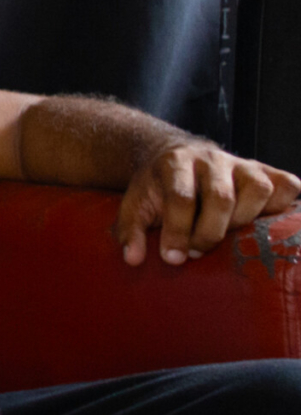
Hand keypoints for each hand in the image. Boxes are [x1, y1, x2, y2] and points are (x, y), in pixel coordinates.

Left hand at [114, 140, 300, 265]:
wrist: (175, 155)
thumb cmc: (157, 188)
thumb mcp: (134, 204)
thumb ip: (130, 231)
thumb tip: (133, 259)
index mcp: (175, 163)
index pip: (181, 198)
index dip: (178, 231)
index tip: (173, 258)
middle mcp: (211, 158)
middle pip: (221, 197)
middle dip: (209, 233)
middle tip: (197, 252)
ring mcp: (241, 162)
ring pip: (258, 189)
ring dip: (245, 221)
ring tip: (226, 236)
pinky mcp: (265, 170)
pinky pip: (287, 186)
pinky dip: (283, 205)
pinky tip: (263, 222)